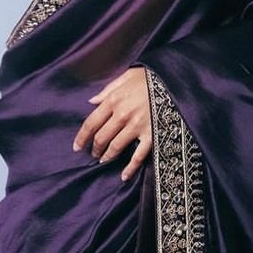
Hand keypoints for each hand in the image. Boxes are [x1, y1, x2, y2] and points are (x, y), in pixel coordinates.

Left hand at [73, 66, 152, 181]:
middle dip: (95, 148)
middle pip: (101, 137)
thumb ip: (108, 89)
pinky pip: (139, 156)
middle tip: (93, 154)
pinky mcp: (152, 135)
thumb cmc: (151, 77)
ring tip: (103, 161)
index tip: (76, 147)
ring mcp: (137, 126)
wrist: (176, 80)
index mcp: (114, 100)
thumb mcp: (127, 76)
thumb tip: (92, 101)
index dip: (81, 137)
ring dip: (107, 157)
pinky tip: (124, 176)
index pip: (91, 123)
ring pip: (115, 147)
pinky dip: (130, 168)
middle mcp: (122, 115)